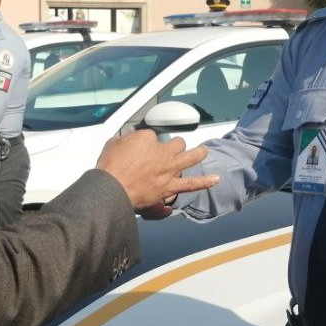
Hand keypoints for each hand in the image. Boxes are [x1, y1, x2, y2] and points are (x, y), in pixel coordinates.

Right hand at [95, 130, 215, 214]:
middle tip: (172, 148)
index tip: (141, 148)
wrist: (111, 189)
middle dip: (175, 144)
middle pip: (176, 143)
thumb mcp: (112, 144)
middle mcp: (162, 151)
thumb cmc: (109, 168)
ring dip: (199, 153)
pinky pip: (190, 184)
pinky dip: (204, 182)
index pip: (152, 136)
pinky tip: (216, 179)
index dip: (147, 142)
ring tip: (204, 151)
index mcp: (147, 138)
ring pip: (190, 157)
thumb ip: (124, 141)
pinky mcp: (169, 186)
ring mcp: (168, 169)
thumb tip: (126, 142)